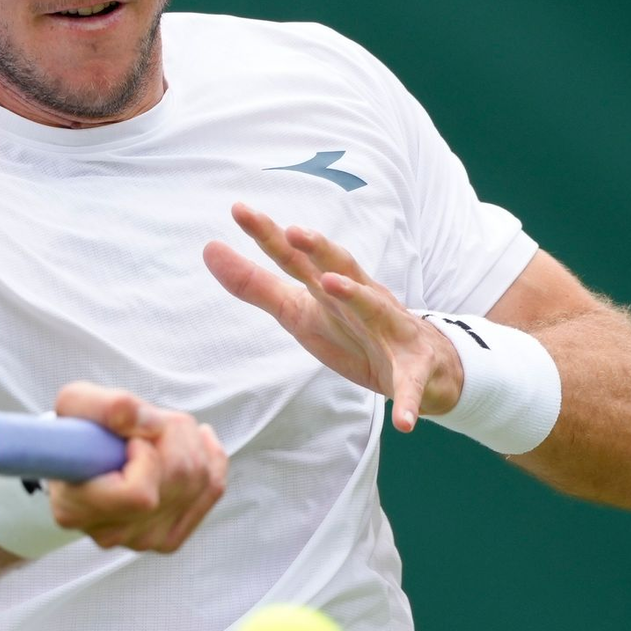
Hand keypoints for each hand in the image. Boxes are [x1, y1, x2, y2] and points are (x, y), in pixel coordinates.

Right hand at [47, 382, 226, 552]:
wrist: (82, 455)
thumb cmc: (77, 431)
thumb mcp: (75, 402)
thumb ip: (106, 407)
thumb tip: (146, 421)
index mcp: (77, 508)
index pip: (139, 493)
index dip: (146, 455)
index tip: (131, 438)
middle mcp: (110, 533)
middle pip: (177, 480)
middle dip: (173, 434)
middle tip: (150, 421)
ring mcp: (142, 540)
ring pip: (199, 481)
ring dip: (190, 441)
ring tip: (163, 429)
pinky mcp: (168, 537)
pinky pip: (211, 491)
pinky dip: (210, 458)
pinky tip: (197, 442)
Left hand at [203, 203, 463, 431]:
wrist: (422, 363)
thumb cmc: (350, 328)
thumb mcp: (298, 308)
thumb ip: (254, 283)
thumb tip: (209, 248)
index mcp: (329, 288)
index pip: (295, 257)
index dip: (268, 234)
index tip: (238, 208)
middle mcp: (361, 299)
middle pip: (340, 268)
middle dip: (319, 249)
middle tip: (294, 231)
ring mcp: (390, 331)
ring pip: (375, 308)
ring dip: (355, 295)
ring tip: (331, 284)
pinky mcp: (413, 369)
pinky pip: (411, 385)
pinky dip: (409, 400)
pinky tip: (404, 422)